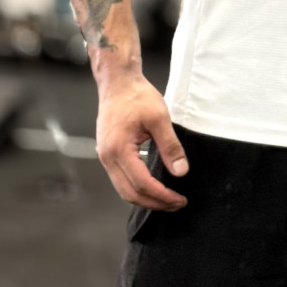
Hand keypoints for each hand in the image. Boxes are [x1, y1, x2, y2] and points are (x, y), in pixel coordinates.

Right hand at [95, 75, 189, 210]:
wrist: (117, 82)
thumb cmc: (137, 95)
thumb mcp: (159, 118)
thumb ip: (170, 146)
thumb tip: (181, 172)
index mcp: (118, 150)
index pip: (142, 184)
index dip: (162, 195)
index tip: (180, 199)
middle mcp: (107, 157)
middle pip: (130, 193)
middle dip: (154, 203)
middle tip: (177, 204)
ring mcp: (105, 156)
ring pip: (123, 189)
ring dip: (145, 198)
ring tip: (167, 199)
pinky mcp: (108, 153)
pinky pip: (121, 179)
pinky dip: (137, 188)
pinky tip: (153, 186)